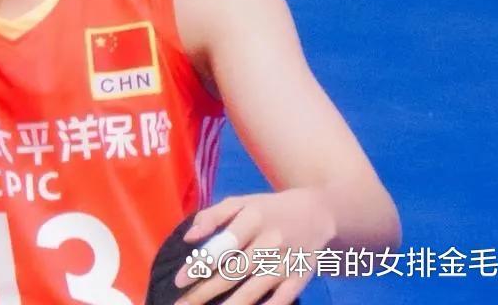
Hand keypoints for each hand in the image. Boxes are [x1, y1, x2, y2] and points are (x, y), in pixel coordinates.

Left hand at [172, 189, 336, 304]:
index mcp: (253, 219)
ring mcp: (286, 263)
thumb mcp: (240, 202)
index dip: (199, 265)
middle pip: (232, 273)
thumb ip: (212, 216)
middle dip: (204, 292)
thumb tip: (189, 238)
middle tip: (182, 304)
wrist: (317, 212)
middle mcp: (270, 242)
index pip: (221, 246)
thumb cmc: (268, 209)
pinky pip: (280, 300)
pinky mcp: (300, 278)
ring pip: (252, 291)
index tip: (179, 281)